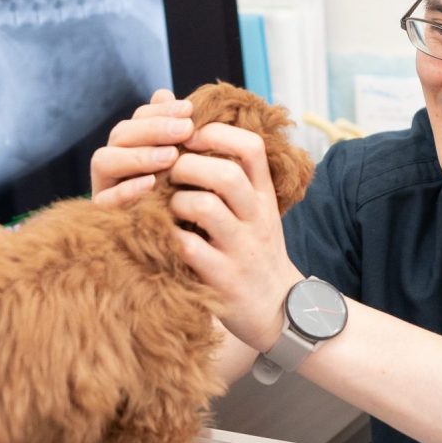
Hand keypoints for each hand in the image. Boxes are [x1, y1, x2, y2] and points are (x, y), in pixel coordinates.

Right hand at [90, 89, 194, 206]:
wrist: (177, 252)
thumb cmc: (183, 202)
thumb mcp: (185, 166)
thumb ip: (177, 133)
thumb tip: (166, 92)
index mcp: (131, 147)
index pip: (138, 119)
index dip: (161, 111)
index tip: (190, 110)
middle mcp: (113, 165)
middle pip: (121, 134)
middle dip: (154, 129)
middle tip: (186, 129)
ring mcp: (103, 188)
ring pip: (104, 160)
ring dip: (139, 155)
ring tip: (171, 156)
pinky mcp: (103, 217)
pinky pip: (105, 200)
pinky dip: (126, 190)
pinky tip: (151, 184)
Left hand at [168, 122, 302, 350]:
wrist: (278, 309)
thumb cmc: (256, 252)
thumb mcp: (258, 211)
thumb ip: (237, 177)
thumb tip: (196, 136)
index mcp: (264, 196)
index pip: (252, 147)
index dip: (216, 133)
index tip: (189, 138)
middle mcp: (256, 218)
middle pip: (226, 174)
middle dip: (187, 166)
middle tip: (170, 175)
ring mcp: (241, 248)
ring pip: (205, 206)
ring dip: (176, 201)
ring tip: (168, 209)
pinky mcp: (223, 278)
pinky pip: (188, 248)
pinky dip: (168, 237)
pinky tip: (163, 238)